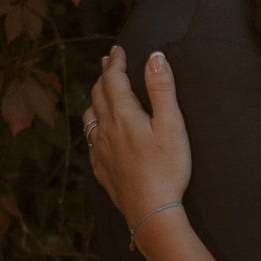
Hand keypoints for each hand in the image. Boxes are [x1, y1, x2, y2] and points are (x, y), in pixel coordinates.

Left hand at [84, 46, 190, 225]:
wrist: (151, 211)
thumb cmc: (167, 167)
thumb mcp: (171, 124)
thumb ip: (162, 88)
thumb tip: (155, 56)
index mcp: (123, 114)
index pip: (113, 78)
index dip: (115, 61)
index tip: (117, 49)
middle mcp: (105, 129)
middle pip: (98, 93)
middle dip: (104, 74)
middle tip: (108, 62)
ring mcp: (100, 150)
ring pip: (89, 115)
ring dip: (95, 98)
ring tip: (100, 91)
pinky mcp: (101, 169)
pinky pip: (90, 140)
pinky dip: (93, 125)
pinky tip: (98, 131)